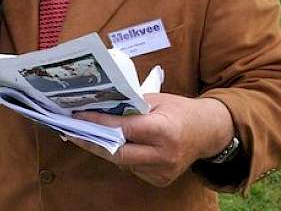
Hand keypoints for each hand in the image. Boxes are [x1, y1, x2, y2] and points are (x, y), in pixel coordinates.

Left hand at [70, 94, 234, 186]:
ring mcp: (162, 171)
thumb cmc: (180, 111)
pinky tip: (112, 144)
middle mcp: (164, 155)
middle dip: (93, 141)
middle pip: (118, 152)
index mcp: (164, 131)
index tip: (79, 116)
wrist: (208, 132)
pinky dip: (121, 156)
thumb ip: (130, 106)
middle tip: (72, 131)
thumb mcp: (156, 100)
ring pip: (123, 161)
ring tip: (86, 135)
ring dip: (104, 148)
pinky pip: (132, 168)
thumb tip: (99, 107)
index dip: (99, 122)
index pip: (124, 128)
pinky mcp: (160, 180)